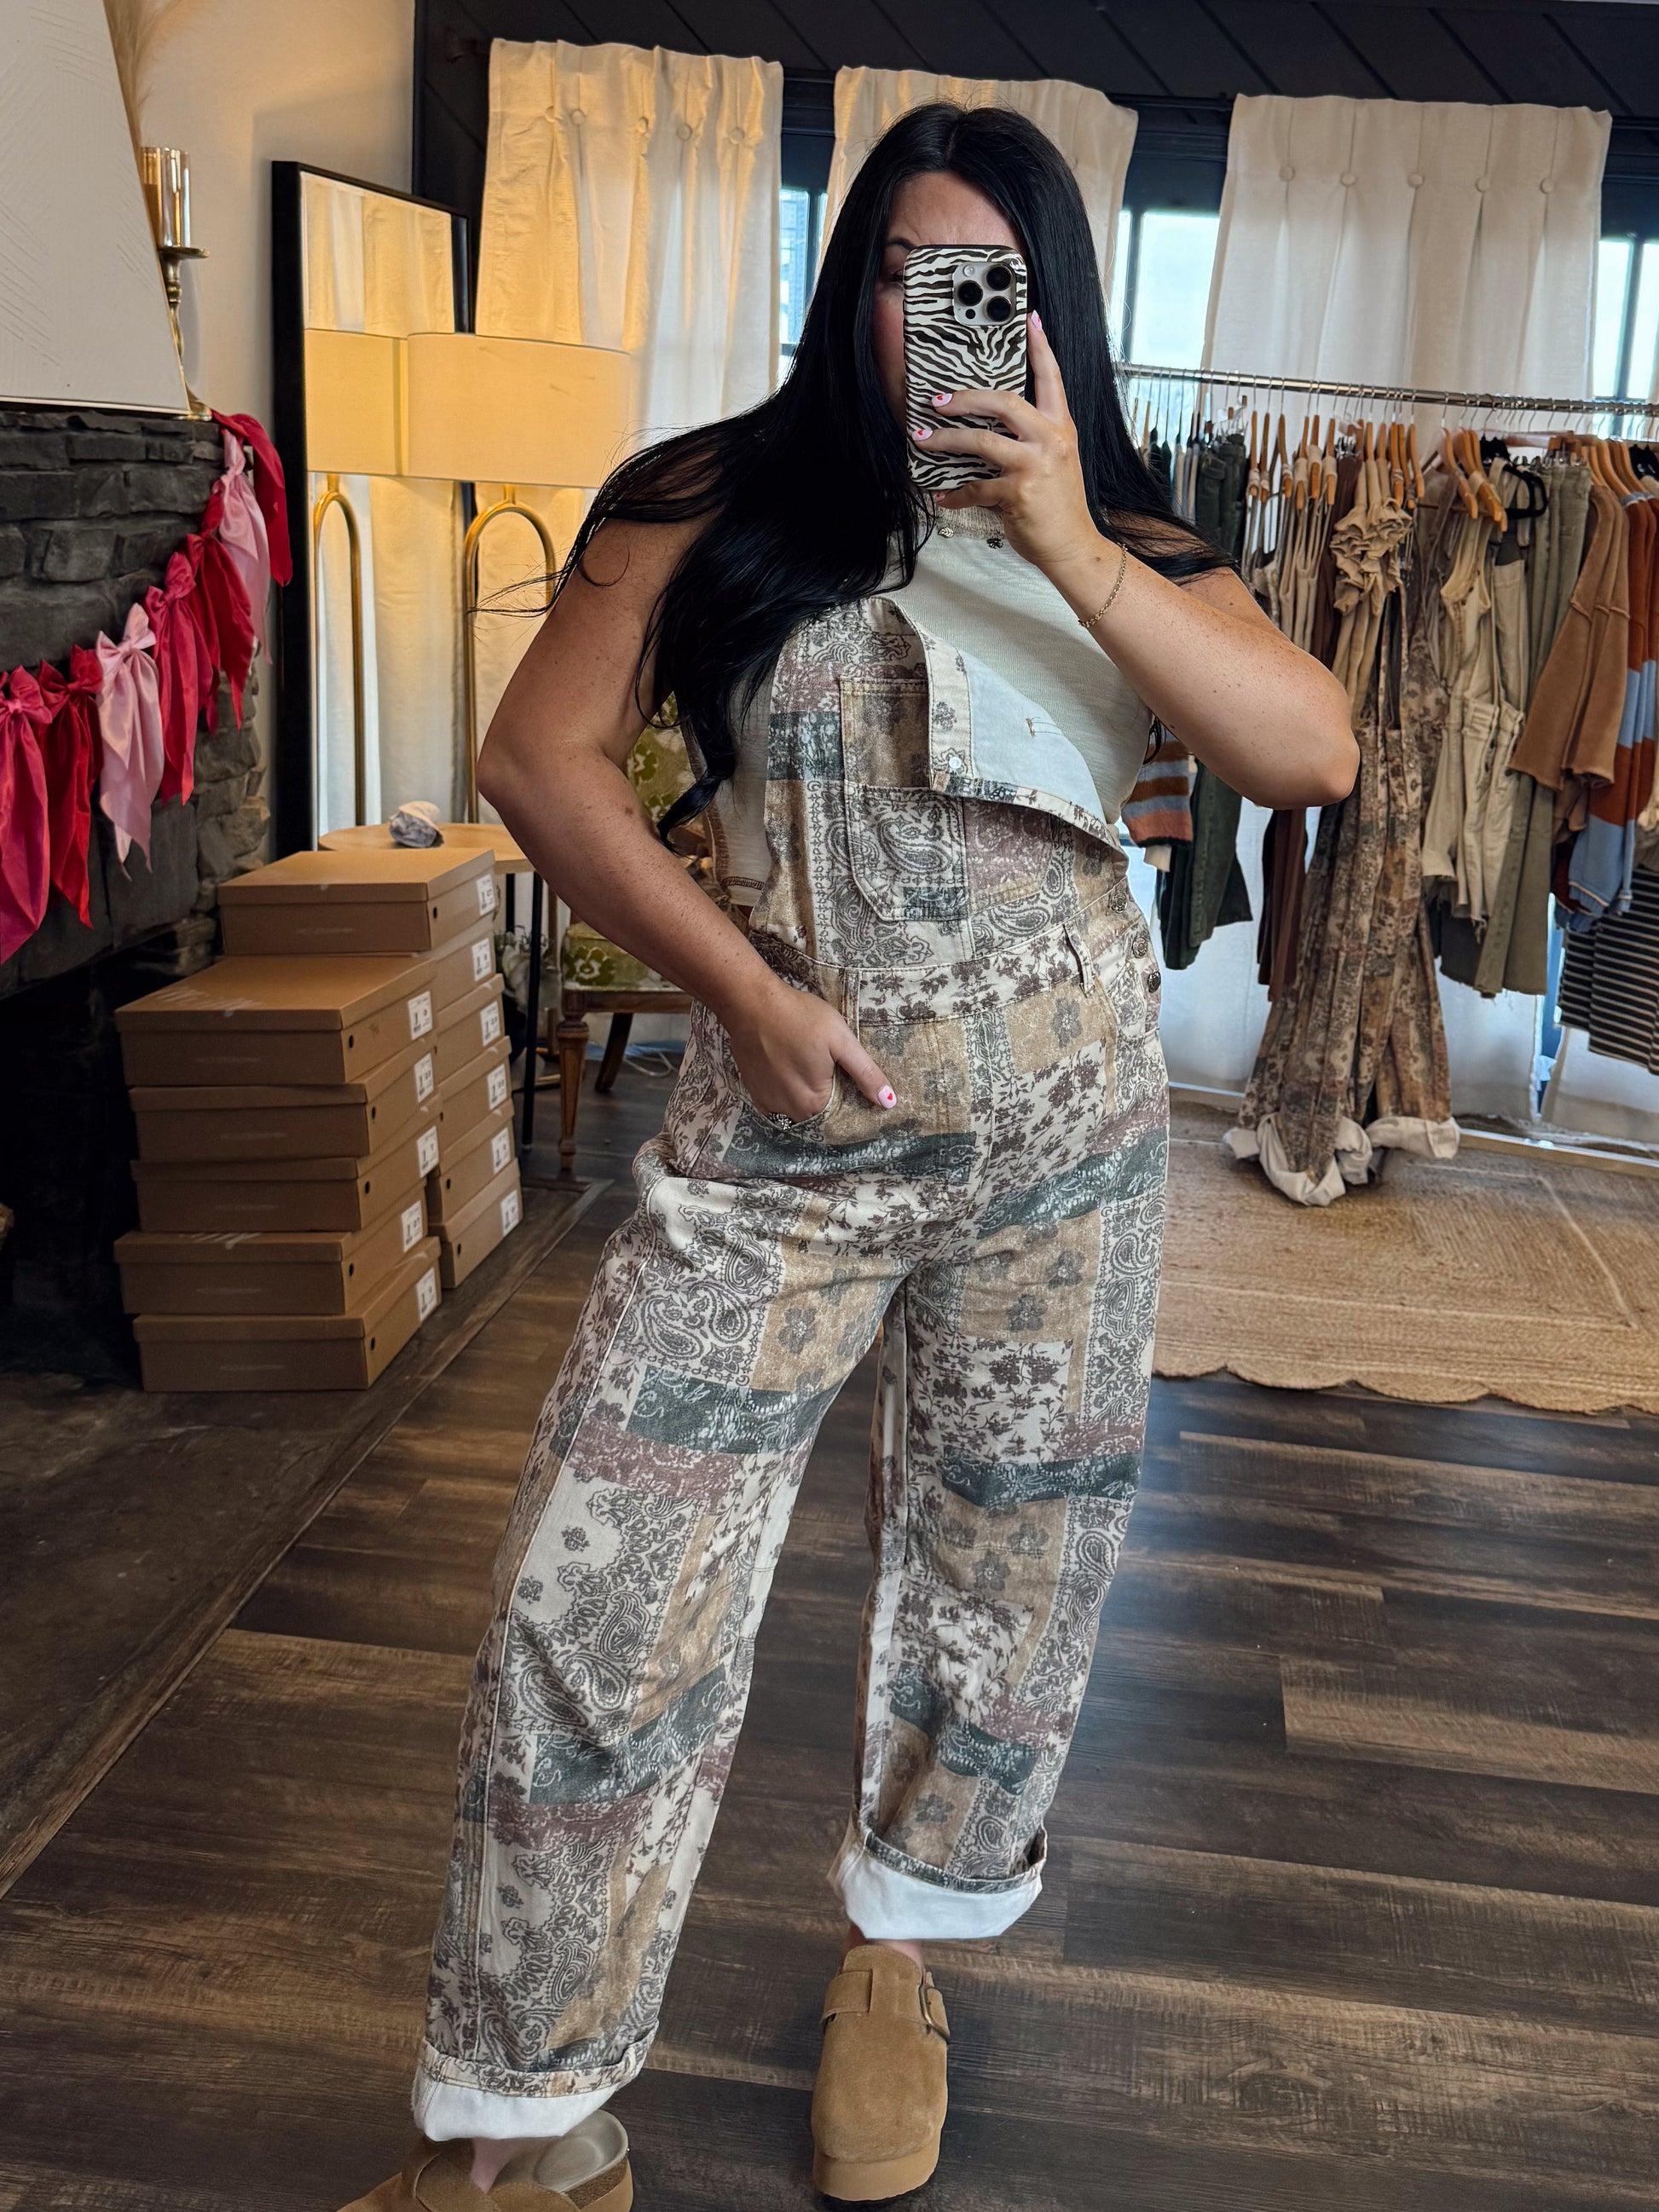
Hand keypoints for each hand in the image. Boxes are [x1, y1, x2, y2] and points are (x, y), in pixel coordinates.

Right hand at [723, 974, 894, 1120]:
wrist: (752, 1003)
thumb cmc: (800, 1017)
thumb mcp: (841, 1040)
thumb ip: (865, 1073)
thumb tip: (889, 1101)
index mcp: (815, 1101)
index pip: (841, 1114)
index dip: (848, 1100)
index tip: (848, 1080)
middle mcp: (790, 1110)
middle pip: (818, 1114)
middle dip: (827, 1098)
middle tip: (828, 1068)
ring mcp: (769, 1103)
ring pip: (796, 1110)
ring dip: (805, 1097)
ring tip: (808, 1068)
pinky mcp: (753, 1092)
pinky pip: (776, 1105)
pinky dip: (785, 1095)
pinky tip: (789, 1073)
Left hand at [912, 312, 1102, 577]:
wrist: (1073, 545)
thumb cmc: (1060, 506)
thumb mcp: (1057, 462)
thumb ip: (1032, 440)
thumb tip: (991, 430)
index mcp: (1061, 427)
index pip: (1052, 378)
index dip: (1040, 347)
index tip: (1029, 319)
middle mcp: (1051, 440)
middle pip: (1004, 402)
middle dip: (966, 398)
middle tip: (939, 400)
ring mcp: (1035, 465)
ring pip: (982, 442)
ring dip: (947, 440)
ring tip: (924, 440)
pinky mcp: (1018, 493)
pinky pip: (976, 488)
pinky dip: (955, 494)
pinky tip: (942, 496)